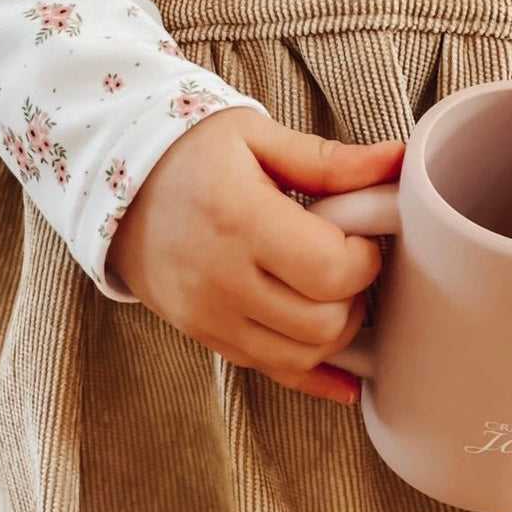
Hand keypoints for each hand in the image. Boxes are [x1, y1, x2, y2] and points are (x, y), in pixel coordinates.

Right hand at [107, 106, 405, 404]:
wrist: (114, 185)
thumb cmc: (189, 154)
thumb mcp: (256, 137)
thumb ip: (330, 161)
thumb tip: (397, 162)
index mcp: (240, 219)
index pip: (331, 271)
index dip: (364, 259)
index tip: (359, 238)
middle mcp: (221, 278)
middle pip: (324, 322)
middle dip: (355, 296)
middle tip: (349, 265)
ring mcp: (210, 316)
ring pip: (304, 355)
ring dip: (336, 331)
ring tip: (332, 293)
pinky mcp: (205, 336)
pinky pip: (274, 373)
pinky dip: (315, 373)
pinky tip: (343, 374)